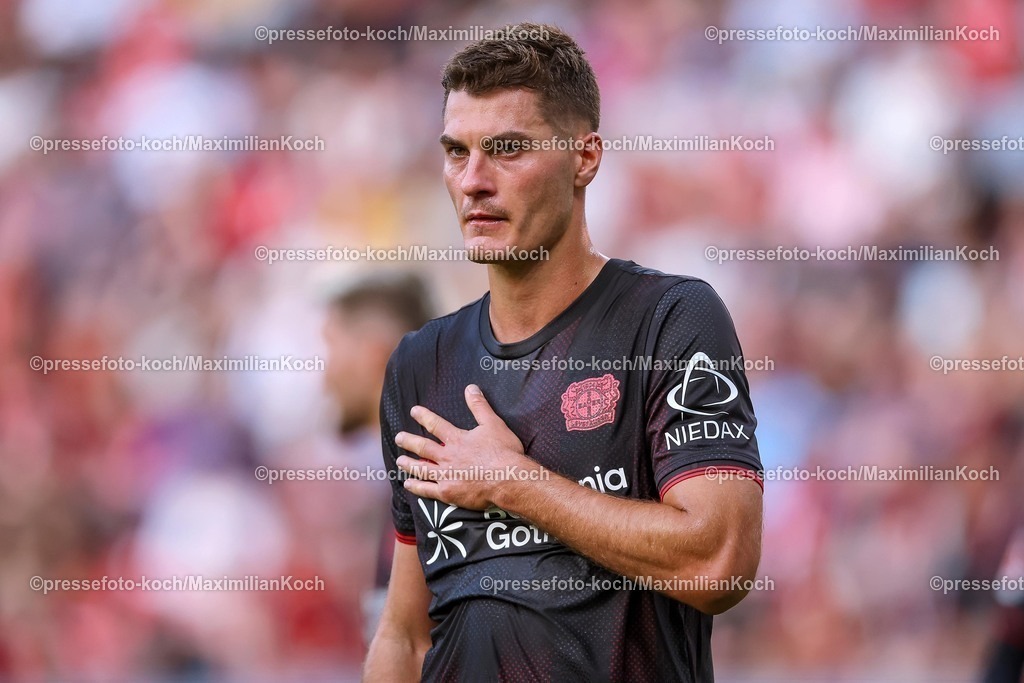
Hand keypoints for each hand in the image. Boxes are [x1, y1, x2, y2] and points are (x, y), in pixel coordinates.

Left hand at [394, 384, 534, 509]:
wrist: (508, 479)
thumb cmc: (503, 452)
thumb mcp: (493, 423)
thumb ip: (479, 406)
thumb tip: (471, 388)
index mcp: (457, 439)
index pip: (436, 425)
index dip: (424, 417)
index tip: (413, 411)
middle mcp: (447, 456)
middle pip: (423, 447)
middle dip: (409, 441)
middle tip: (398, 438)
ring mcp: (446, 475)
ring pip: (422, 468)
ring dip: (409, 464)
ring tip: (399, 460)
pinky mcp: (448, 492)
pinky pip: (427, 489)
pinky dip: (416, 487)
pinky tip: (408, 484)